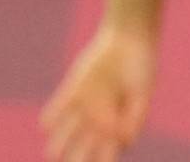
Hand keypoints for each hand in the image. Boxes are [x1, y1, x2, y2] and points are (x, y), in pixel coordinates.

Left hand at [40, 25, 156, 161]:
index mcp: (118, 122)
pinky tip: (47, 125)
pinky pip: (58, 107)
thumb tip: (125, 141)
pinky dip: (52, 116)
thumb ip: (136, 117)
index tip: (104, 159)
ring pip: (68, 131)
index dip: (105, 158)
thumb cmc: (141, 68)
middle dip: (78, 157)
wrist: (128, 39)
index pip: (109, 148)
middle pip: (85, 145)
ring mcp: (85, 105)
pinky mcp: (73, 90)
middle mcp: (99, 117)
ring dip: (61, 142)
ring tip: (53, 154)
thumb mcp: (142, 93)